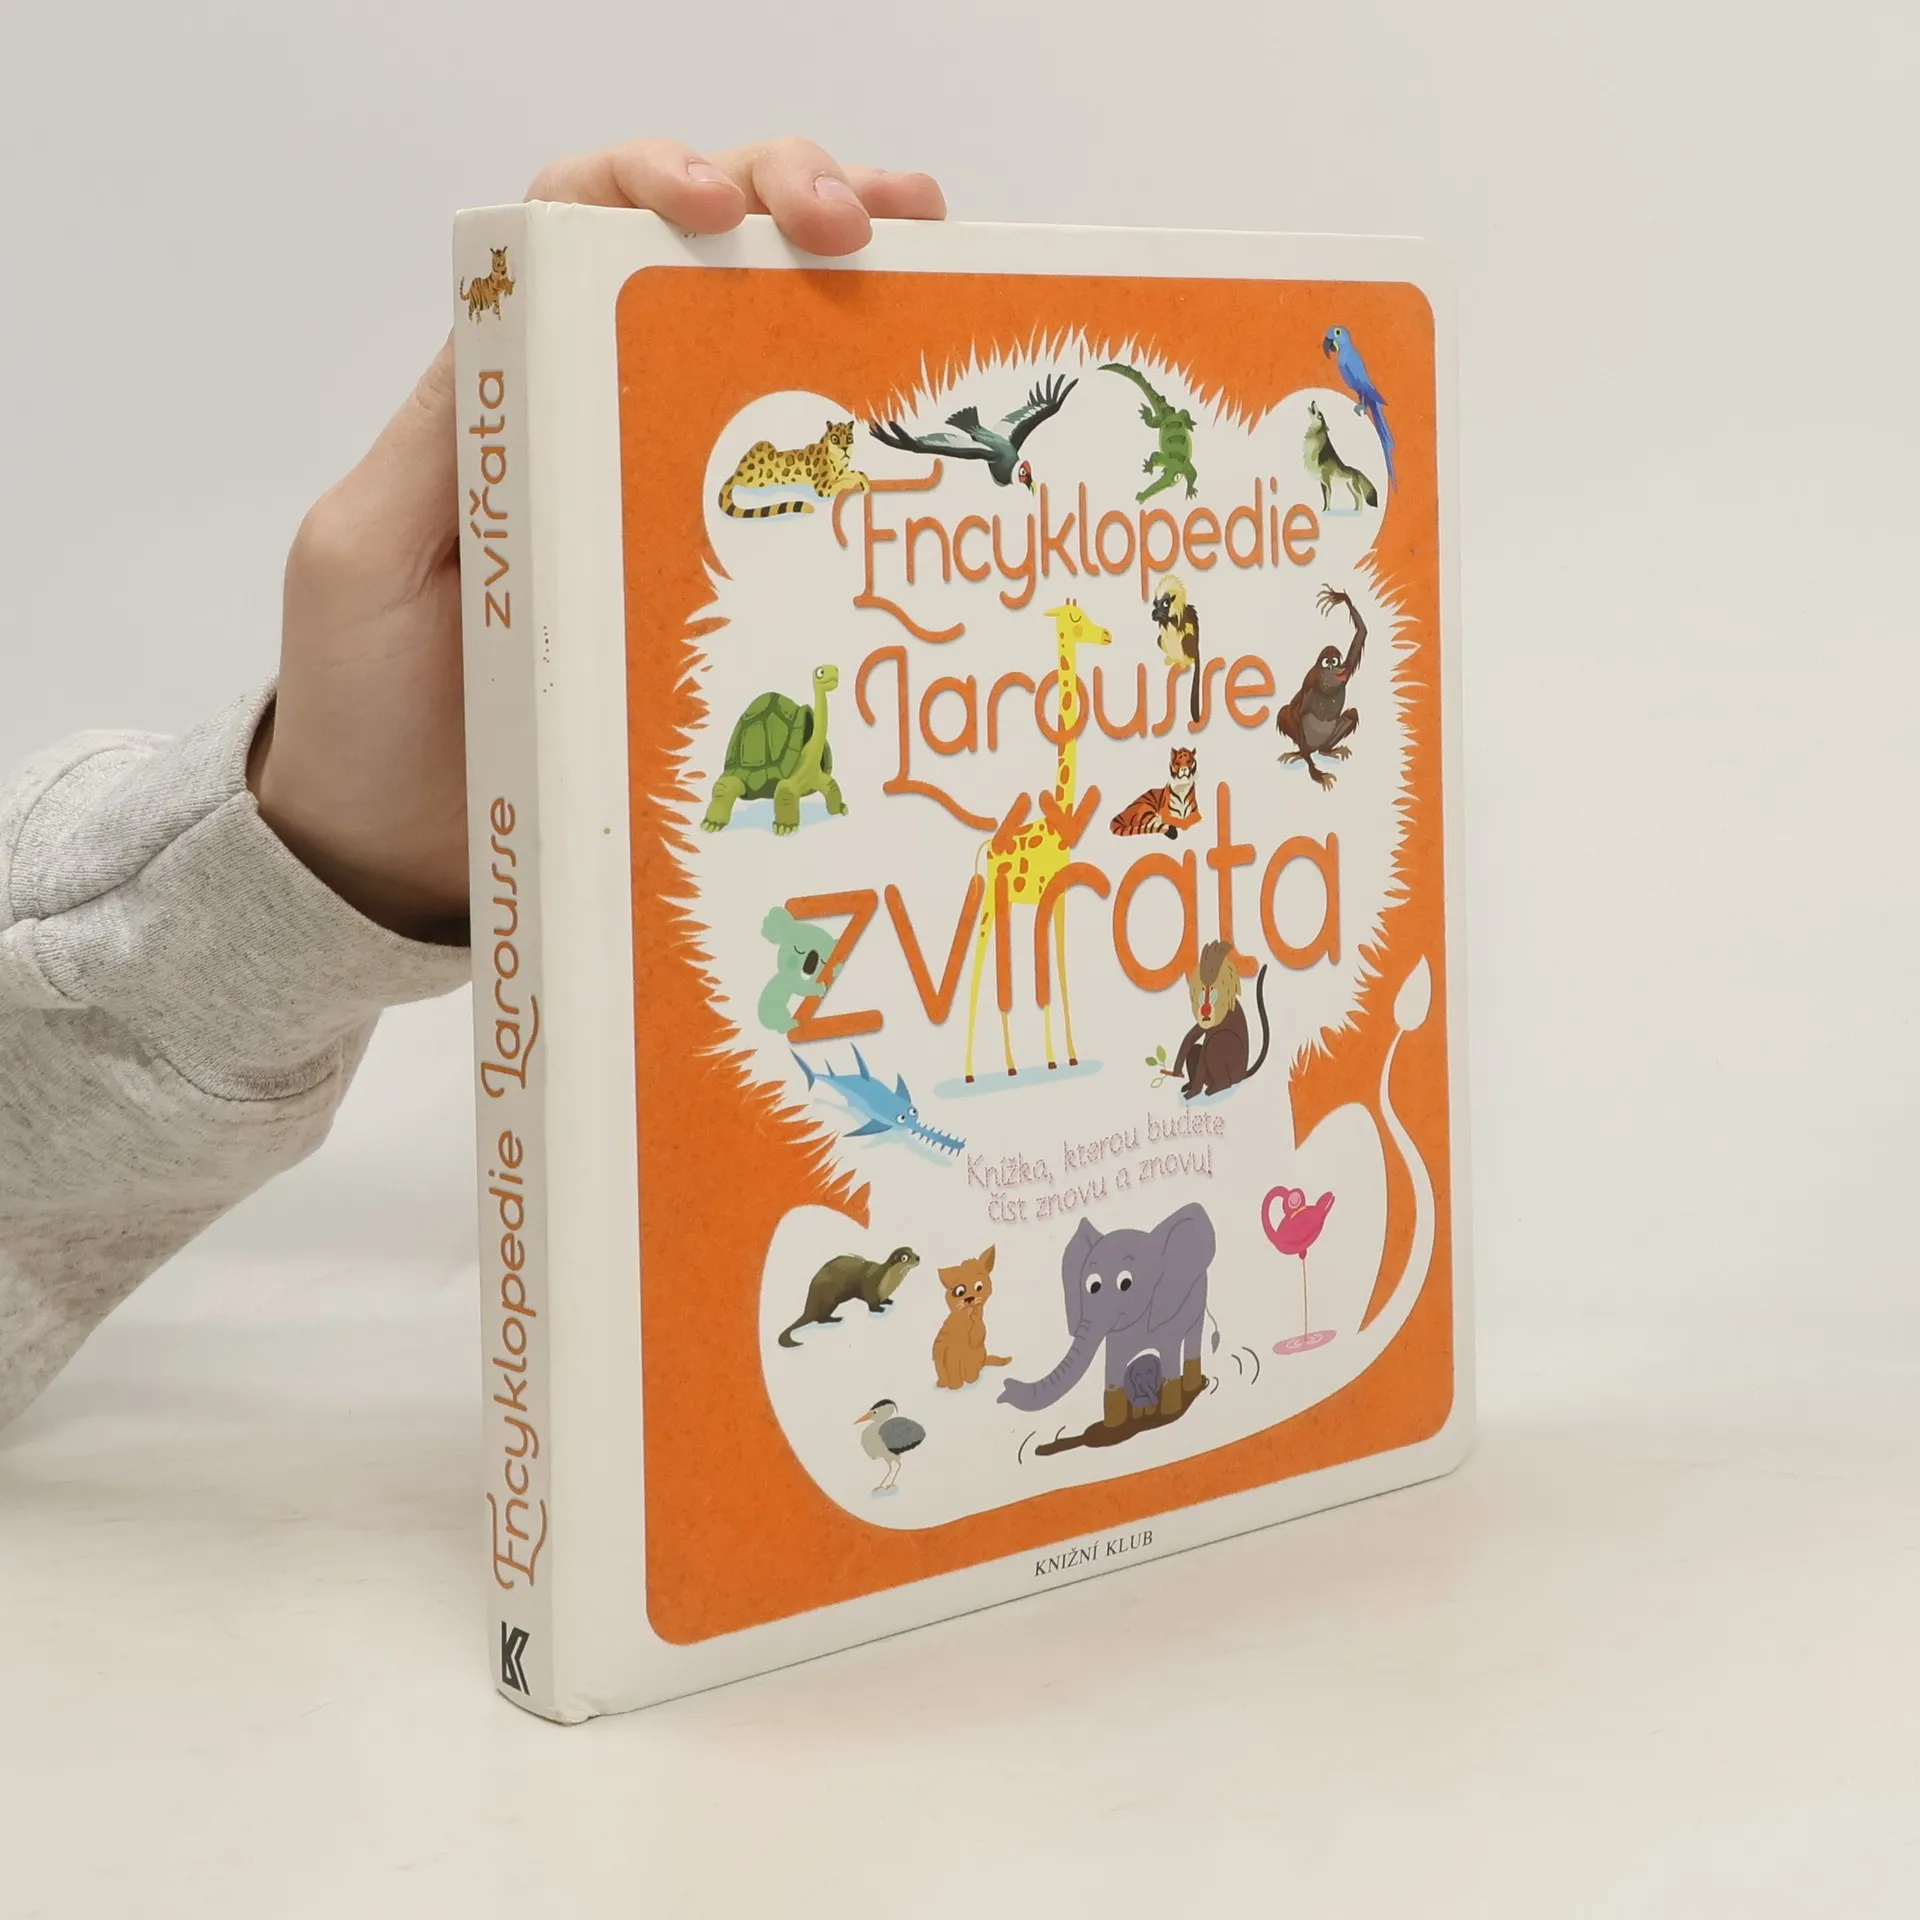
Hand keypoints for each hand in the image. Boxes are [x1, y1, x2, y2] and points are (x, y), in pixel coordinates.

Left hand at [255, 138, 945, 941]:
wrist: (402, 849)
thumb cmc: (364, 706)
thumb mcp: (364, 559)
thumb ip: (437, 450)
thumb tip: (517, 333)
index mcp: (510, 392)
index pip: (582, 224)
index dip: (654, 181)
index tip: (716, 208)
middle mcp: (604, 423)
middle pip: (703, 261)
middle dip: (792, 200)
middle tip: (867, 226)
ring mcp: (675, 504)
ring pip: (774, 352)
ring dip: (863, 285)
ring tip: (937, 261)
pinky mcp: (723, 592)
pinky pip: (808, 501)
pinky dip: (874, 445)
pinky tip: (933, 435)